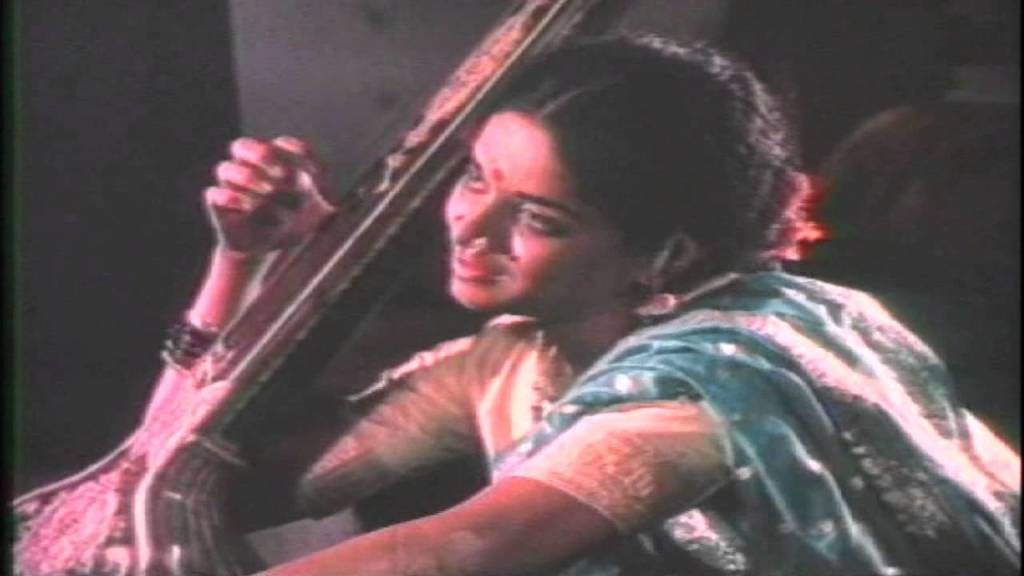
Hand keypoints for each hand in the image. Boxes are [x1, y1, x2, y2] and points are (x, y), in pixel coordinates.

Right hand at [205, 136, 335, 253]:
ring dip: (246, 178)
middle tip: (279, 170)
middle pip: (243, 146)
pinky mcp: (220, 207)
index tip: (306, 160)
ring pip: (226, 169)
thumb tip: (330, 193)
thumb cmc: (298, 223)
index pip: (282, 146)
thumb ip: (328, 197)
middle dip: (259, 153)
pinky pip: (214, 195)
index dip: (293, 149)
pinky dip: (227, 198)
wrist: (274, 252)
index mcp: (276, 162)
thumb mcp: (320, 211)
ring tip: (267, 191)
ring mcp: (232, 187)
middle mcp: (250, 169)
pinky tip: (244, 205)